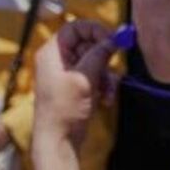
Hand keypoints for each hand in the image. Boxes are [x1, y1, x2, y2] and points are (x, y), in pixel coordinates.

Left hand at [32, 20, 117, 148]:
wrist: (58, 141)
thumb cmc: (64, 108)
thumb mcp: (84, 78)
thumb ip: (100, 54)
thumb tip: (116, 36)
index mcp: (53, 53)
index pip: (75, 28)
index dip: (94, 30)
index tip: (112, 39)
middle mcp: (59, 60)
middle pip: (87, 44)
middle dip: (103, 56)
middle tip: (114, 63)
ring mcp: (68, 74)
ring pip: (95, 61)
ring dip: (106, 74)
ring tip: (108, 90)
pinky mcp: (77, 87)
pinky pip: (95, 76)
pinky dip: (104, 85)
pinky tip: (106, 99)